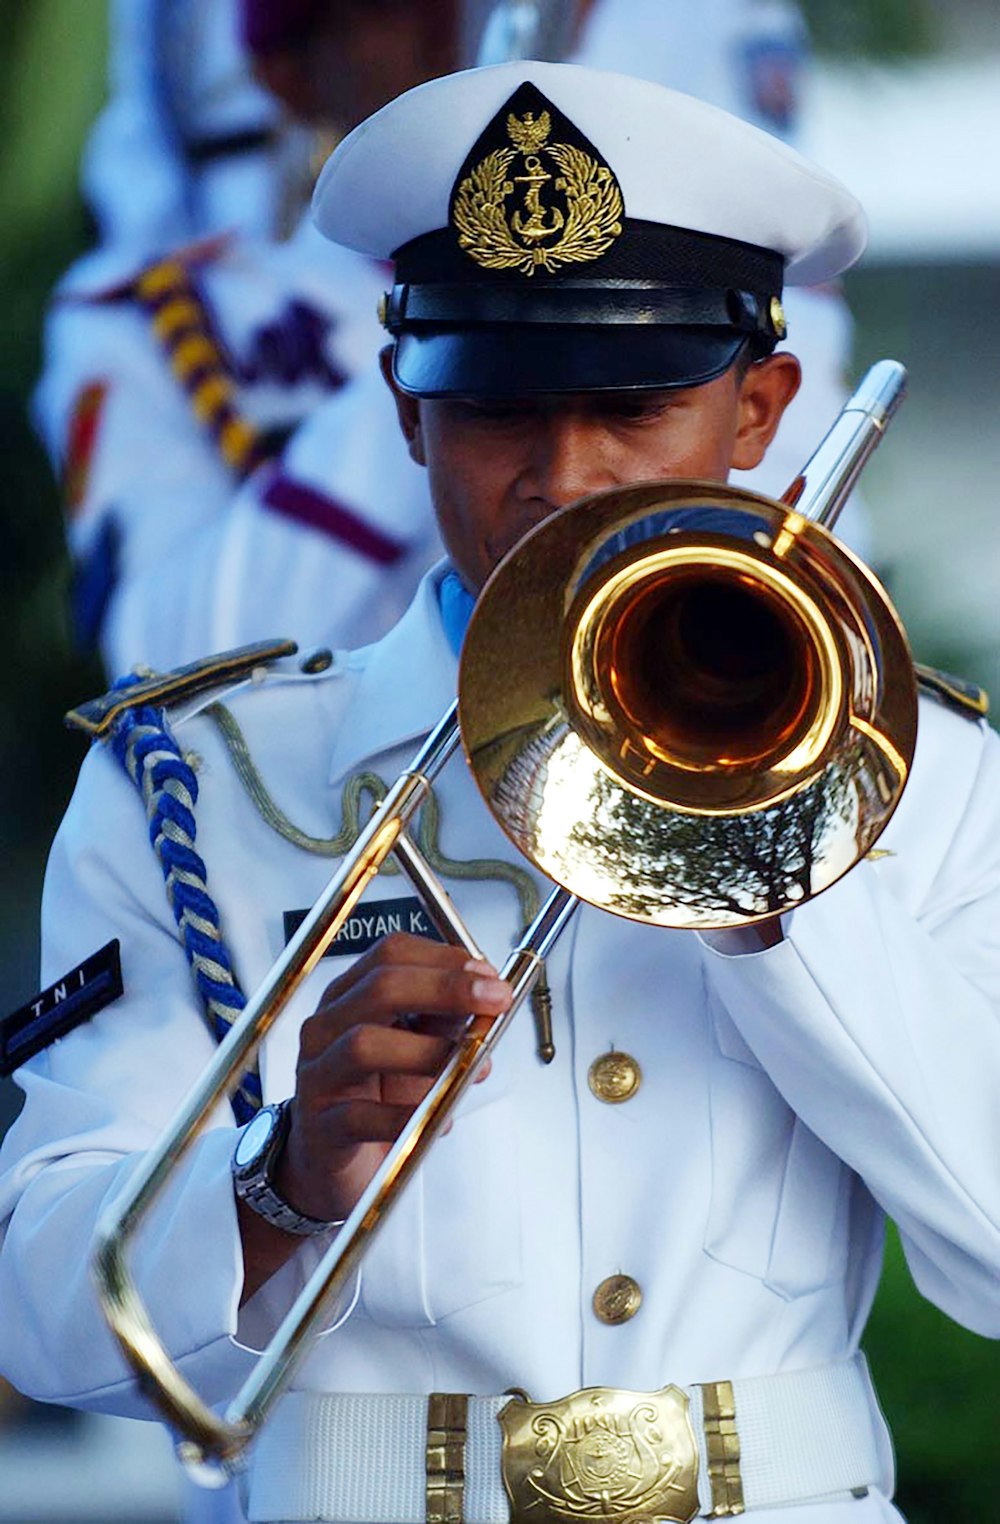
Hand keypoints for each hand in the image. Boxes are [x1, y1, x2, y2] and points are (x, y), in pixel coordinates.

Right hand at [275, 933, 510, 1224]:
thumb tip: (490, 997)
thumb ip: (447, 1021)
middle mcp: (327, 1026)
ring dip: (429, 1052)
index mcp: (350, 996)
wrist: (331, 1163)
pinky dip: (409, 1115)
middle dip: (446, 989)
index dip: (446, 959)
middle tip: (495, 1001)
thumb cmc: (376, 1097)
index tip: (491, 975)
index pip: (391, 954)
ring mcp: (318, 1075)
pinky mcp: (320, 1127)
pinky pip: (362, 1116)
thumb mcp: (416, 1048)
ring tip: (470, 1067)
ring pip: (364, 1045)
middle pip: (380, 988)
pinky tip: (442, 1119)